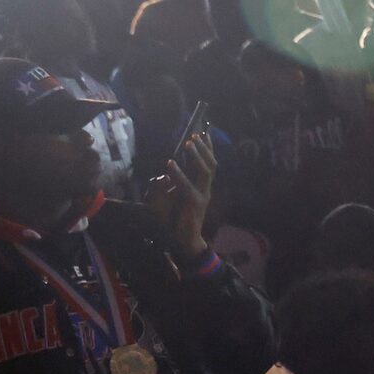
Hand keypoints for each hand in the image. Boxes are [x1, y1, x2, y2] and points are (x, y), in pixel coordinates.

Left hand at [147, 131, 216, 257]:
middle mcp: (205, 189)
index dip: (207, 148)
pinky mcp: (195, 204)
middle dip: (205, 148)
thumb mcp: (168, 198)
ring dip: (197, 155)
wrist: (182, 241)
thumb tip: (162, 176)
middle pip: (211, 164)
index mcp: (202, 187)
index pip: (208, 164)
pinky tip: (169, 164)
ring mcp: (202, 196)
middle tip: (197, 134)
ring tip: (189, 143)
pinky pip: (187, 186)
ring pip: (205, 171)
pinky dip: (178, 174)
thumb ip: (165, 186)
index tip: (204, 132)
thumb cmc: (174, 220)